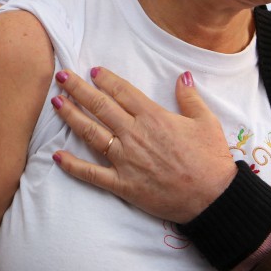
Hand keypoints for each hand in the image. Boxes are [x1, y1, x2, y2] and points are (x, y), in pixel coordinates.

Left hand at [50, 66, 235, 223]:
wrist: (214, 199)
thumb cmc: (211, 160)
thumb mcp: (206, 122)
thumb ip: (190, 98)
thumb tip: (181, 76)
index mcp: (153, 117)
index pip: (122, 92)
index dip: (106, 80)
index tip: (93, 71)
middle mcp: (134, 134)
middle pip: (100, 106)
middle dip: (78, 89)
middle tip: (62, 77)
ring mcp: (125, 159)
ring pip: (91, 133)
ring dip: (71, 116)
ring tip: (56, 102)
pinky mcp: (122, 184)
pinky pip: (92, 174)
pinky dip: (72, 165)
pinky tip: (56, 155)